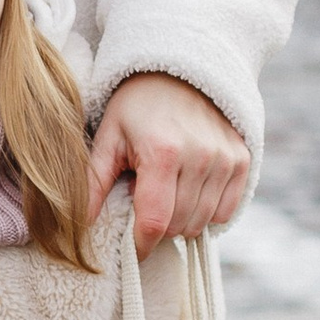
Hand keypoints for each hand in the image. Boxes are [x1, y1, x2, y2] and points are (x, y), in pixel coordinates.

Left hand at [88, 71, 250, 254]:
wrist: (179, 71)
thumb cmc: (136, 106)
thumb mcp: (109, 137)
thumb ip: (93, 183)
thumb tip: (78, 225)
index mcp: (162, 152)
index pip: (154, 221)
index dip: (140, 244)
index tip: (131, 248)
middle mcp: (200, 157)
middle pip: (178, 226)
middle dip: (157, 226)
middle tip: (145, 199)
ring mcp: (225, 159)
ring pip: (202, 222)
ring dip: (181, 219)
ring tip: (166, 191)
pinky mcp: (242, 160)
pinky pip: (225, 211)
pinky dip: (206, 211)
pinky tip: (189, 190)